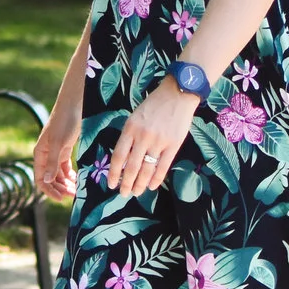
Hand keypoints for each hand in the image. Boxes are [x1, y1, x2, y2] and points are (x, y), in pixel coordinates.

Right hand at [33, 112, 80, 197]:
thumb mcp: (59, 143)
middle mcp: (46, 155)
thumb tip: (45, 181)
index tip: (62, 198)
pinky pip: (66, 167)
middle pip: (50, 179)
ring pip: (59, 174)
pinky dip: (71, 175)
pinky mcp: (65, 149)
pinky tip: (78, 180)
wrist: (74, 105)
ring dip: (67, 184)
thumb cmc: (64, 122)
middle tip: (74, 196)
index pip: (40, 179)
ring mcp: (55, 153)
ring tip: (78, 190)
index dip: (49, 190)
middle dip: (60, 189)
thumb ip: (52, 163)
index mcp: (40, 154)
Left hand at [112, 83, 201, 197]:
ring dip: (140, 184)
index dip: (114, 173)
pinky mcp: (173, 145)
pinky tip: (151, 186)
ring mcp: (159, 141)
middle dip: (126, 183)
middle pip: (132, 166)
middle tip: (123, 193)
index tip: (111, 184)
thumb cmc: (153, 105)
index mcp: (130, 129)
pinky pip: (163, 166)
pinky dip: (156, 179)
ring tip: (136, 192)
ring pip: (147, 169)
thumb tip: (123, 160)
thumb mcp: (134, 117)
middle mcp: (143, 137)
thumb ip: (129, 137)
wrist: (177, 94)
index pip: (118, 156)